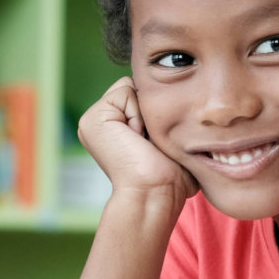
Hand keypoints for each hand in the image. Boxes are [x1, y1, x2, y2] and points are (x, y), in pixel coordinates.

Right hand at [77, 77, 197, 200]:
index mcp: (115, 125)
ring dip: (146, 114)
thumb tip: (186, 94)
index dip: (159, 111)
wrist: (155, 192)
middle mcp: (101, 120)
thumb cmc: (171, 175)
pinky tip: (135, 138)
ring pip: (132, 86)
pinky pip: (126, 91)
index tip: (155, 142)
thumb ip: (165, 115)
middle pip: (138, 88)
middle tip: (149, 143)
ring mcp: (93, 118)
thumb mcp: (169, 139)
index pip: (144, 94)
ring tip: (142, 141)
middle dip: (152, 111)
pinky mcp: (93, 118)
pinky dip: (138, 115)